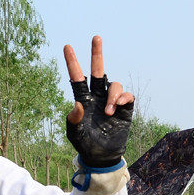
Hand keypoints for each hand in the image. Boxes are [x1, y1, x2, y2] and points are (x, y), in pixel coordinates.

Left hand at [64, 36, 133, 167]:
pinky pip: (127, 95)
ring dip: (113, 94)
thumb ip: (73, 119)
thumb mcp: (74, 134)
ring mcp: (111, 102)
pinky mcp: (125, 109)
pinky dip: (123, 97)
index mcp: (83, 100)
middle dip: (97, 54)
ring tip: (109, 111)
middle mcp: (98, 97)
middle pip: (98, 71)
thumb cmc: (85, 145)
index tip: (66, 47)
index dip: (72, 63)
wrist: (102, 157)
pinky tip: (118, 107)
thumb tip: (78, 103)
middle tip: (95, 37)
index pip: (77, 78)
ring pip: (114, 84)